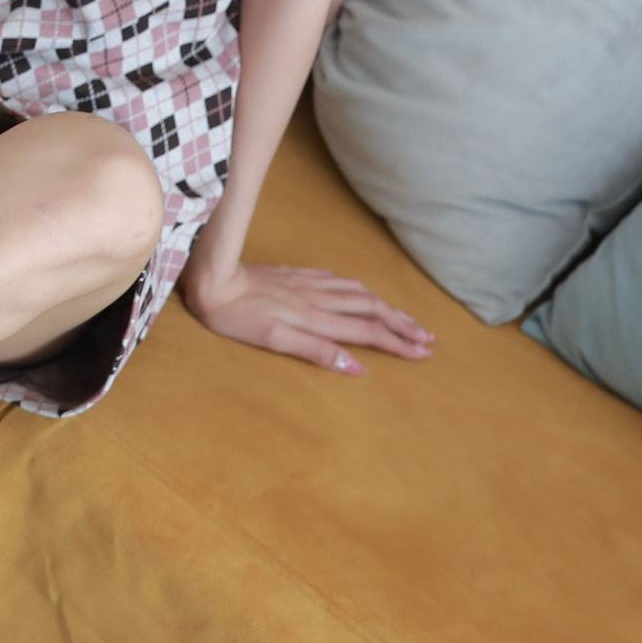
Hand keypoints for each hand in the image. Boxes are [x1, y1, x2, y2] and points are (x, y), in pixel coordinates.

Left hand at [178, 260, 433, 375]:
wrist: (212, 277)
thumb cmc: (235, 316)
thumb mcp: (272, 341)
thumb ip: (316, 352)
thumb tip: (356, 367)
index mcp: (316, 319)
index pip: (368, 333)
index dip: (398, 344)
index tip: (423, 354)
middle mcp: (319, 299)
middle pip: (373, 311)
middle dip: (403, 325)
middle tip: (429, 338)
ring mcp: (309, 284)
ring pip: (360, 294)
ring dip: (388, 306)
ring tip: (407, 317)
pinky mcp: (296, 274)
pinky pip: (340, 281)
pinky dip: (361, 289)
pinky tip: (363, 290)